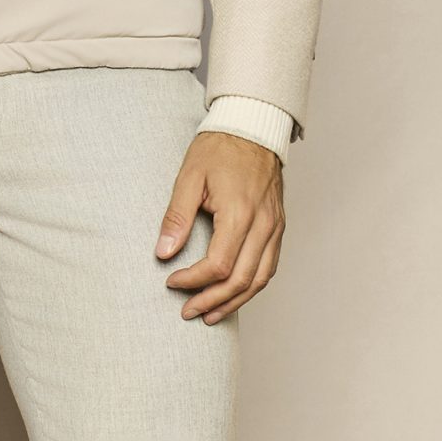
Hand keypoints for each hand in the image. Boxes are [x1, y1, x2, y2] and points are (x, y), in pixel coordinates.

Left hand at [156, 131, 284, 323]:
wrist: (252, 127)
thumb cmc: (219, 148)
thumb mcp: (189, 176)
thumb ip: (177, 216)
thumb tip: (163, 253)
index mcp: (239, 212)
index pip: (219, 265)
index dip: (193, 280)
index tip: (172, 281)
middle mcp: (263, 224)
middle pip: (242, 280)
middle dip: (212, 301)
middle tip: (187, 310)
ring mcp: (274, 227)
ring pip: (260, 279)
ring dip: (234, 301)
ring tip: (210, 314)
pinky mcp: (278, 226)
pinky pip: (270, 266)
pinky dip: (252, 286)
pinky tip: (234, 293)